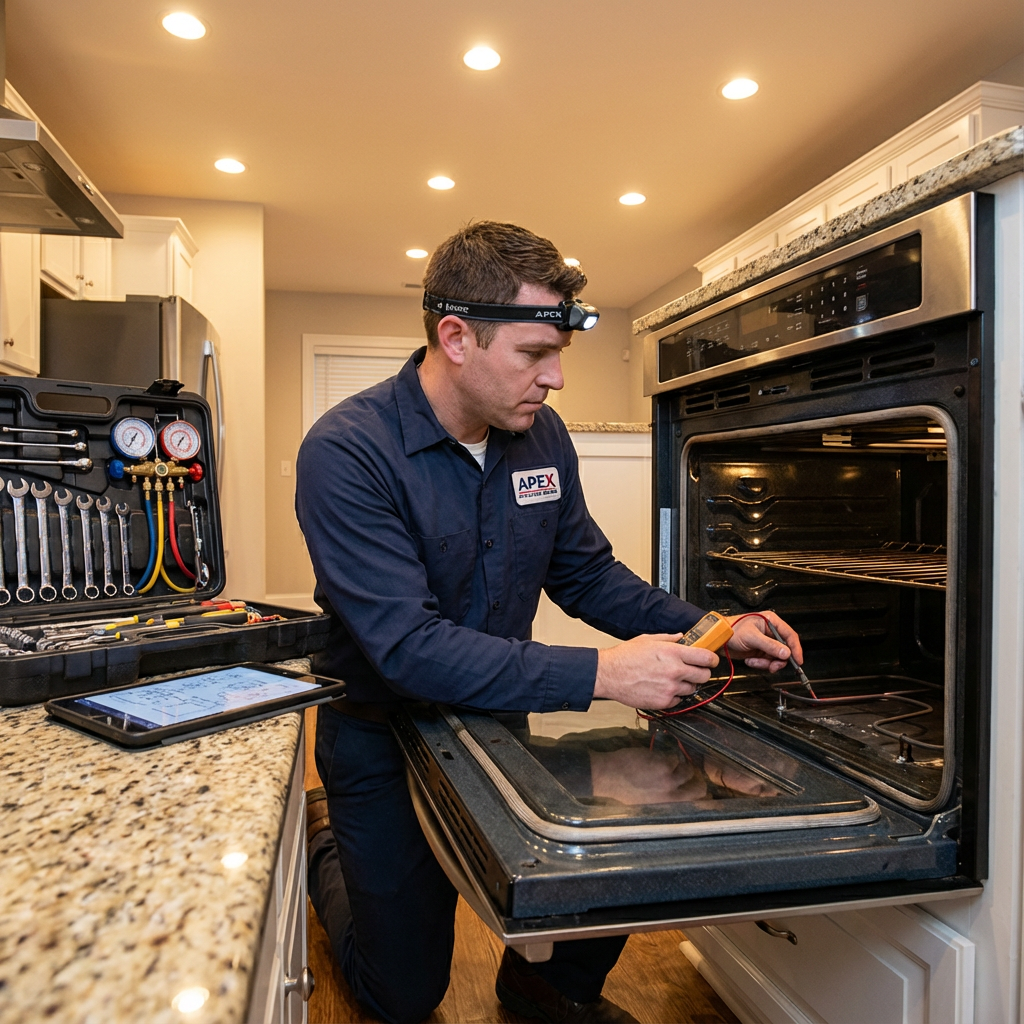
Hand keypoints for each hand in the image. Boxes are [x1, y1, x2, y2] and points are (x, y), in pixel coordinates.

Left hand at [590, 747, 707, 803]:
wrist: (609, 776)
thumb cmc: (625, 791)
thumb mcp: (647, 805)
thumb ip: (665, 801)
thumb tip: (679, 797)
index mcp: (668, 807)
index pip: (697, 804)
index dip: (703, 797)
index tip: (702, 792)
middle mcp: (673, 794)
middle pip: (699, 787)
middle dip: (695, 780)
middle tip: (688, 774)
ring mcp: (669, 778)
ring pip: (687, 768)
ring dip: (678, 765)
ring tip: (665, 765)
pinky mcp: (663, 762)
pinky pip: (673, 757)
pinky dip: (666, 757)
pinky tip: (654, 759)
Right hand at [594, 633, 718, 709]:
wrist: (609, 675)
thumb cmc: (624, 657)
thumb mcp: (648, 639)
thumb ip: (669, 638)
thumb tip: (681, 637)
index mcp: (672, 653)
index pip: (706, 657)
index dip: (712, 659)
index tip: (711, 660)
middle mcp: (674, 671)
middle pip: (704, 675)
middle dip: (702, 672)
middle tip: (695, 670)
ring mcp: (670, 688)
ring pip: (693, 689)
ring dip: (687, 684)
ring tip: (674, 679)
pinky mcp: (663, 702)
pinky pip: (679, 700)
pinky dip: (675, 695)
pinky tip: (665, 687)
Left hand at [726, 611, 803, 672]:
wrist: (719, 638)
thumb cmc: (733, 630)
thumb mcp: (752, 637)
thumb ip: (770, 646)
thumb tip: (786, 653)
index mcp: (771, 622)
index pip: (790, 635)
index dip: (795, 649)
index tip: (797, 661)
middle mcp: (771, 632)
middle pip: (785, 649)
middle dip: (778, 660)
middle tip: (772, 666)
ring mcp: (766, 642)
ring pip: (776, 658)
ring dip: (766, 663)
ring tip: (754, 661)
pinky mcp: (760, 651)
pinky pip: (767, 661)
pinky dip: (759, 663)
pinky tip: (750, 660)